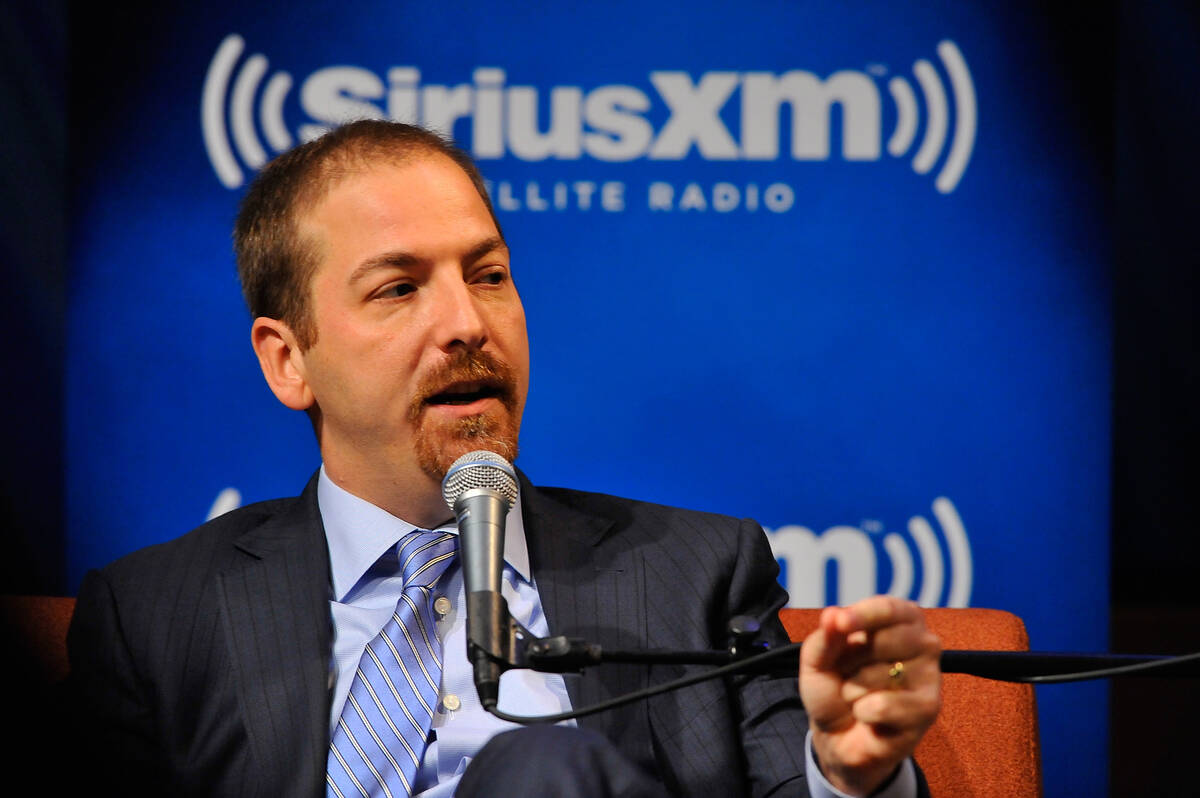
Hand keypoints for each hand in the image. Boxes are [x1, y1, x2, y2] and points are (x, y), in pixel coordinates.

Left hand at [799, 596, 940, 795]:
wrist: (837, 735)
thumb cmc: (834, 687)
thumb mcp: (817, 659)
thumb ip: (825, 637)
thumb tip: (832, 615)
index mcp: (901, 620)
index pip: (888, 608)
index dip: (863, 615)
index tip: (839, 623)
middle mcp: (923, 643)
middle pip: (884, 640)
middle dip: (850, 660)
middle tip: (846, 672)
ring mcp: (930, 676)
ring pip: (881, 675)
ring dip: (854, 689)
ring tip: (858, 695)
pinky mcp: (928, 709)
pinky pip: (884, 705)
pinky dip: (863, 712)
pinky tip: (868, 715)